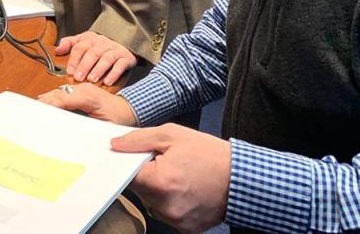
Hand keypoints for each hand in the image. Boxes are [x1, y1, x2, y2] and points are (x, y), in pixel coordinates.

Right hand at [37, 83, 135, 124]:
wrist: (127, 109)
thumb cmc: (118, 118)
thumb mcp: (104, 126)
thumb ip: (88, 128)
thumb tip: (71, 135)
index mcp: (90, 97)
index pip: (66, 98)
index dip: (52, 103)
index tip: (40, 109)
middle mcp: (84, 88)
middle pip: (59, 93)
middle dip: (45, 101)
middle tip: (31, 111)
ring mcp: (81, 87)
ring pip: (58, 91)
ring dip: (46, 100)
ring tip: (33, 109)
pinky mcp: (78, 90)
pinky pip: (62, 93)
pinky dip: (52, 99)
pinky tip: (44, 106)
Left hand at [56, 30, 137, 84]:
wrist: (123, 44)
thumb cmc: (99, 47)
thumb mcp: (83, 42)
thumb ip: (69, 44)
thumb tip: (57, 50)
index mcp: (90, 39)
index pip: (80, 47)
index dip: (74, 59)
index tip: (70, 71)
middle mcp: (102, 43)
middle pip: (92, 53)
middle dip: (84, 66)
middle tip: (78, 78)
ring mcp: (114, 50)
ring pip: (106, 58)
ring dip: (98, 69)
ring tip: (92, 79)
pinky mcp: (126, 58)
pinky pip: (120, 65)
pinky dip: (114, 73)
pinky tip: (108, 82)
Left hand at [110, 124, 230, 233]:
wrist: (243, 179)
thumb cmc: (211, 155)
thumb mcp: (172, 135)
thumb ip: (139, 140)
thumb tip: (116, 144)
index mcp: (160, 182)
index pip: (126, 175)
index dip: (129, 163)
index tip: (137, 157)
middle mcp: (165, 206)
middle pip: (139, 190)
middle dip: (147, 175)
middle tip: (166, 163)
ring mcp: (176, 220)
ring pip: (152, 202)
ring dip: (158, 190)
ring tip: (179, 176)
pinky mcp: (185, 229)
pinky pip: (167, 213)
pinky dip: (171, 202)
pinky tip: (186, 189)